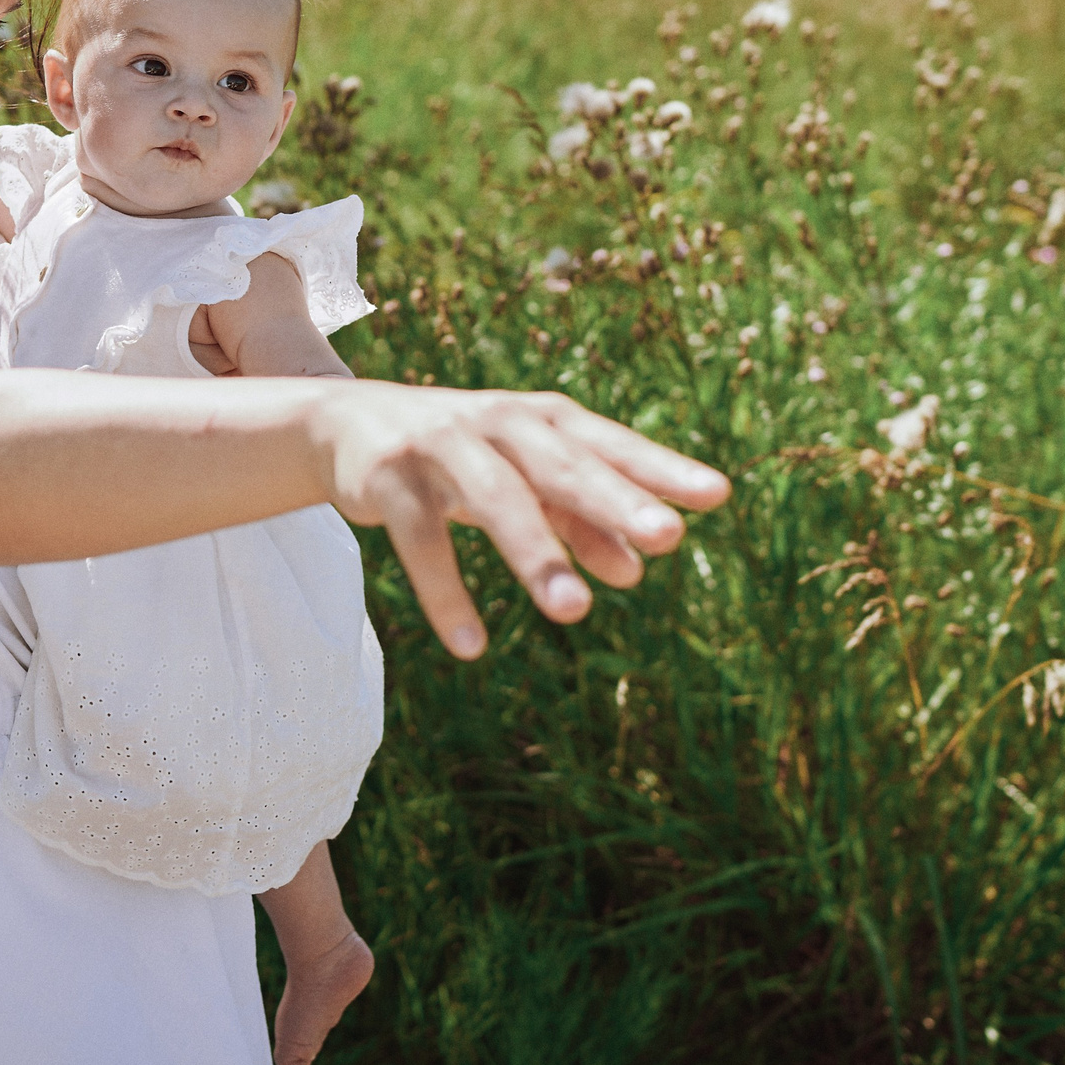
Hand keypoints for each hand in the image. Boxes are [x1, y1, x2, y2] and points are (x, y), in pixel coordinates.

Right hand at [310, 384, 728, 657]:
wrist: (348, 423)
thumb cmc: (463, 453)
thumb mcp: (524, 480)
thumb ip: (581, 521)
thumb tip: (638, 574)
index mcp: (540, 419)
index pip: (608, 443)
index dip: (659, 468)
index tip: (716, 496)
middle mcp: (496, 422)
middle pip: (562, 464)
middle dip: (614, 501)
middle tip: (667, 536)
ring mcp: (440, 446)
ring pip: (494, 499)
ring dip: (535, 554)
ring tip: (574, 612)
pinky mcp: (389, 478)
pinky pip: (421, 540)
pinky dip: (445, 592)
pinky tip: (472, 645)